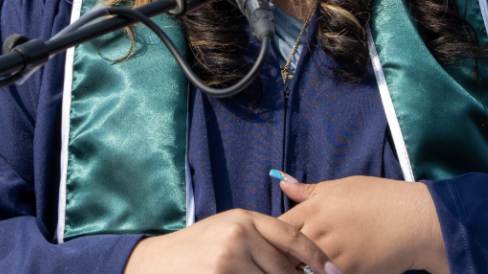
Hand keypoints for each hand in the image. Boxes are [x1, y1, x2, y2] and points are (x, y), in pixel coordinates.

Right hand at [123, 208, 335, 273]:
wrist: (153, 264)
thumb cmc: (195, 250)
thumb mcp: (226, 231)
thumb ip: (260, 239)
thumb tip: (300, 262)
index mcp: (244, 218)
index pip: (292, 237)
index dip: (317, 257)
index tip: (334, 272)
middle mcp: (239, 235)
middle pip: (285, 269)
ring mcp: (228, 260)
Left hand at [276, 174, 446, 273]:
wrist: (415, 221)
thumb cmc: (380, 199)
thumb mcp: (342, 187)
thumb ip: (308, 190)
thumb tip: (281, 181)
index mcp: (314, 208)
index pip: (276, 228)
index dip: (272, 239)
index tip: (274, 245)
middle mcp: (320, 231)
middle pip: (284, 253)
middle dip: (282, 259)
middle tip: (281, 262)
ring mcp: (333, 254)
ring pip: (302, 270)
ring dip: (300, 270)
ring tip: (300, 269)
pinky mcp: (348, 272)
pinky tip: (324, 272)